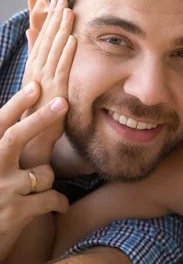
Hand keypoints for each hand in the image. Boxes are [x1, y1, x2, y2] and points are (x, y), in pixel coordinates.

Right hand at [0, 83, 68, 259]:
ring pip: (43, 174)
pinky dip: (60, 203)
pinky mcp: (16, 212)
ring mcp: (2, 191)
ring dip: (47, 181)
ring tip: (36, 191)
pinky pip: (52, 198)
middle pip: (15, 138)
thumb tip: (28, 112)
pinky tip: (59, 208)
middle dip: (40, 118)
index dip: (16, 105)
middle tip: (63, 102)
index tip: (34, 85)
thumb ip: (7, 147)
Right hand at [21, 0, 76, 167]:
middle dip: (55, 18)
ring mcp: (44, 82)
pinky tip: (74, 39)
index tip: (56, 0)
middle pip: (47, 40)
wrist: (32, 144)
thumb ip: (40, 63)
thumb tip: (35, 40)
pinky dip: (67, 53)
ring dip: (61, 29)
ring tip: (69, 10)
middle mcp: (36, 73)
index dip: (49, 19)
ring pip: (53, 50)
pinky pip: (61, 70)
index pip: (42, 40)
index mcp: (34, 70)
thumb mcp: (39, 86)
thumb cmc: (39, 116)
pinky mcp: (53, 93)